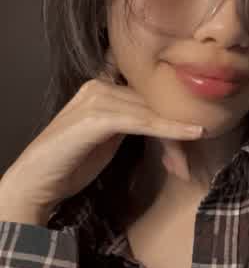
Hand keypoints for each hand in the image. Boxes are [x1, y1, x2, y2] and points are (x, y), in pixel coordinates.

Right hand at [0, 49, 202, 225]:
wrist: (36, 181)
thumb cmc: (73, 161)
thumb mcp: (111, 138)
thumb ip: (134, 123)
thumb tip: (172, 124)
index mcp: (104, 85)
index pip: (149, 96)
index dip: (172, 118)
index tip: (193, 140)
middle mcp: (101, 85)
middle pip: (153, 103)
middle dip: (176, 132)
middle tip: (187, 164)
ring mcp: (97, 98)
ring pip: (151, 112)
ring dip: (174, 137)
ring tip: (185, 164)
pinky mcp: (96, 117)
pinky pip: (142, 121)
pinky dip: (168, 129)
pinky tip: (189, 134)